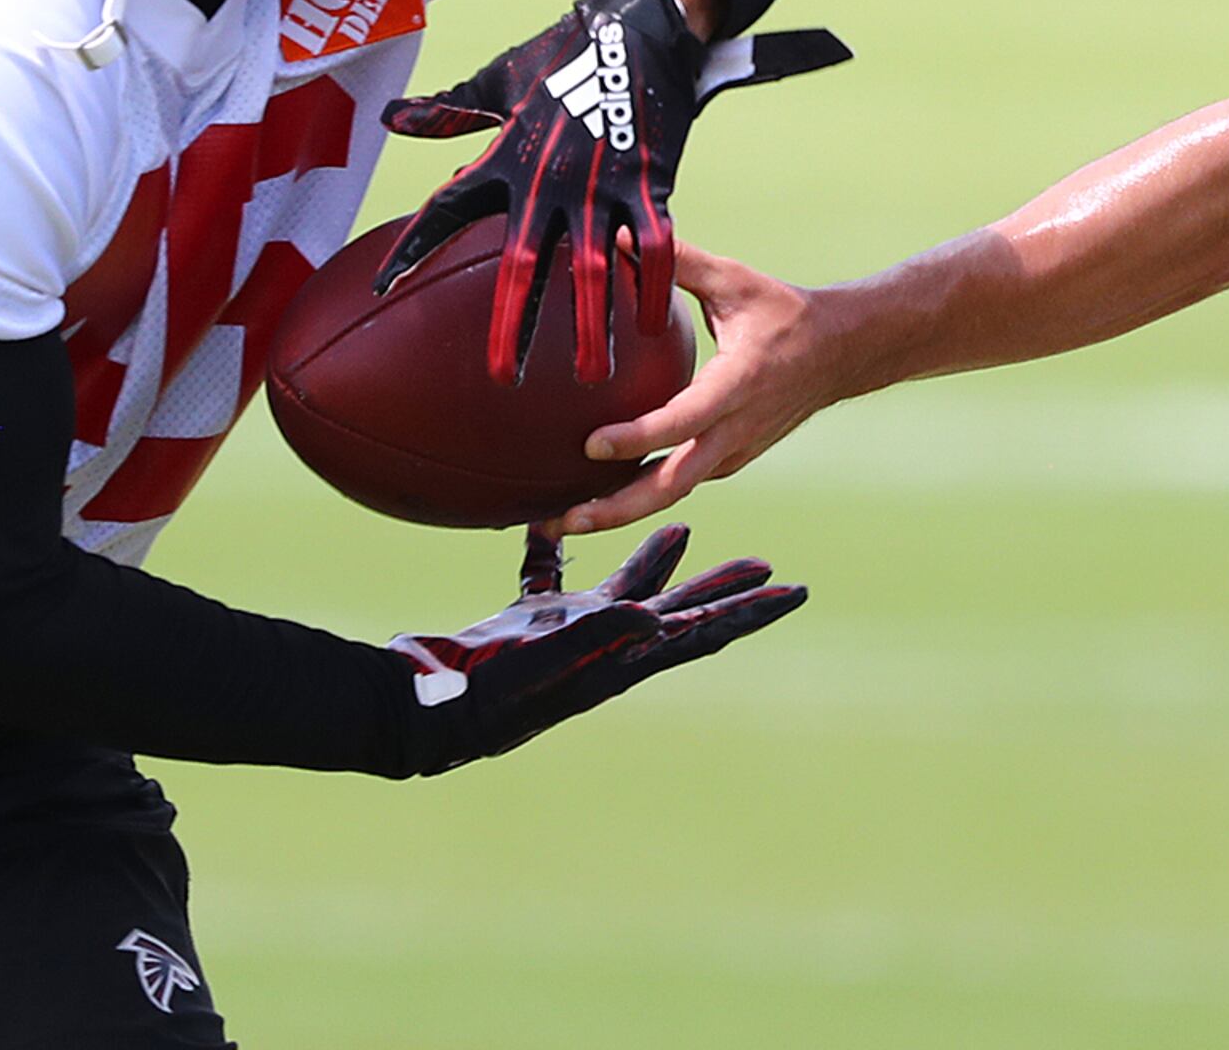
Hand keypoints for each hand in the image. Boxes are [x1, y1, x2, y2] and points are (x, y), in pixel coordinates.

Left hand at [380, 0, 708, 383]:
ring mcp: (600, 184)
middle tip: (504, 377)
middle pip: (523, 263)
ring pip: (594, 268)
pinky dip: (653, 286)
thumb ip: (447, 111)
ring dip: (592, 324)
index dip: (412, 248)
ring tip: (593, 377)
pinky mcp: (647, 182)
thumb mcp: (496, 82)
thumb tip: (392, 118)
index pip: (446, 208)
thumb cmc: (558, 57)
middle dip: (515, 323)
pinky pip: (653, 245)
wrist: (631, 30)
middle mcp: (547, 179)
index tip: (382, 289)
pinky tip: (651, 327)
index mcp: (504, 157)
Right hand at [386, 522, 802, 773]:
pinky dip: (554, 547)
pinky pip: (549, 573)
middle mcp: (608, 643)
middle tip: (765, 564)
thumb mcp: (557, 658)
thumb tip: (656, 618)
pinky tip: (554, 521)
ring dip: (655, 559)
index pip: (706, 628)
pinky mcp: (528, 617)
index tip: (796, 592)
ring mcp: (570, 630)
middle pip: (682, 607)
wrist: (433, 707)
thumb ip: (606, 634)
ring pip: (624, 587)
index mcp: (627, 655)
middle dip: (722, 584)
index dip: (752, 610)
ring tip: (684, 527)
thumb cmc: (495, 689)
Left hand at [556, 245, 879, 535]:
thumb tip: (620, 235)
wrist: (841, 353)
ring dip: (617, 511)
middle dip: (613, 509)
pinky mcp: (729, 460)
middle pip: (671, 486)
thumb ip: (678, 261)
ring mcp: (734, 452)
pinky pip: (680, 483)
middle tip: (557, 520)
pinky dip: (640, 495)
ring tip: (558, 522)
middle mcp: (735, 429)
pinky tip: (596, 496)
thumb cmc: (784, 312)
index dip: (638, 438)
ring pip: (672, 493)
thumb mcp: (734, 280)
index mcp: (737, 385)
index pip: (683, 421)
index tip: (591, 445)